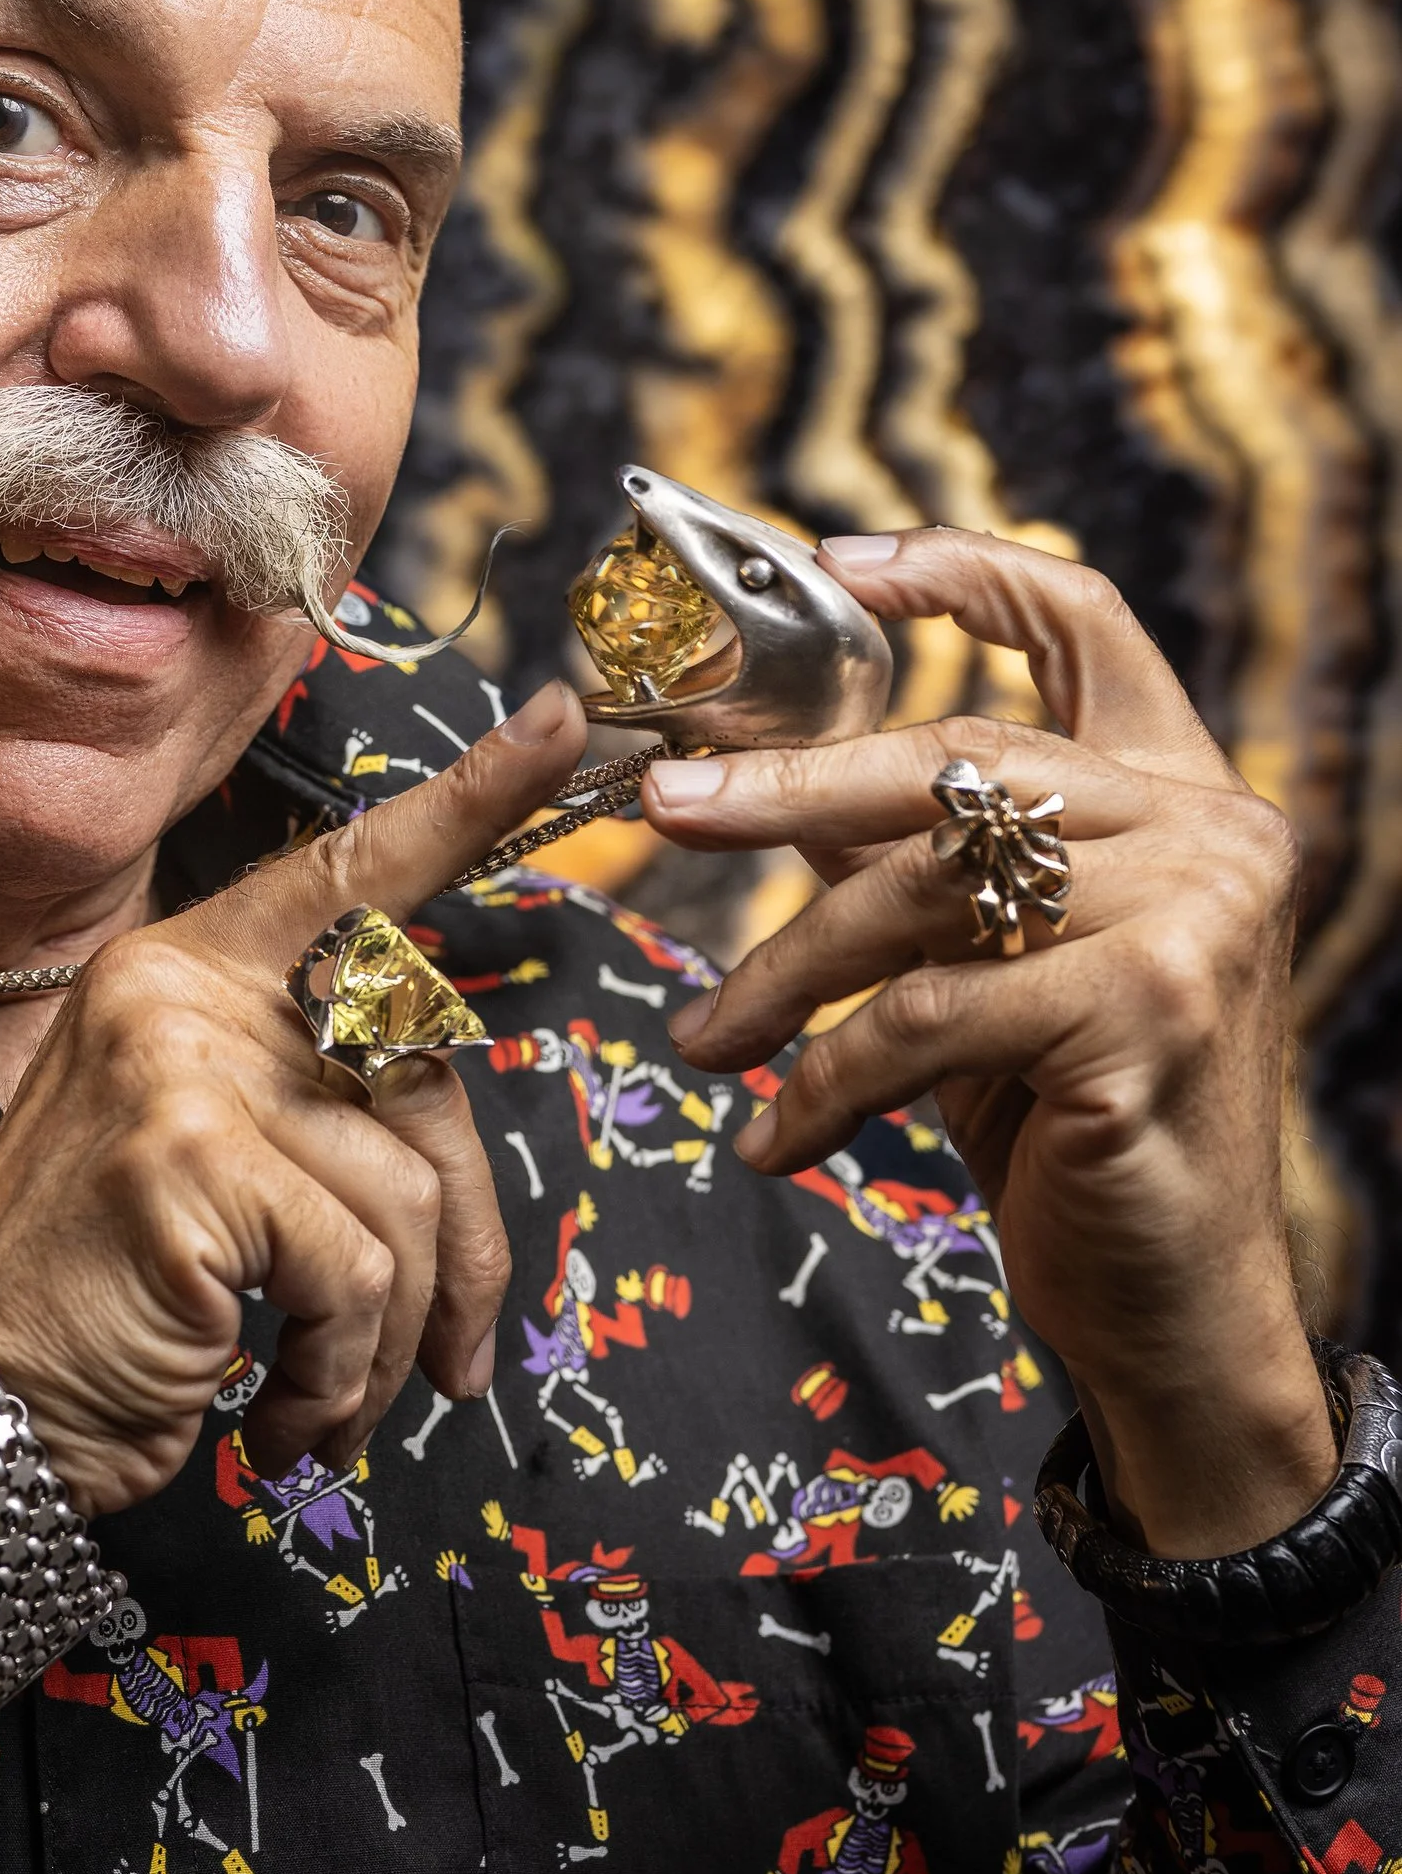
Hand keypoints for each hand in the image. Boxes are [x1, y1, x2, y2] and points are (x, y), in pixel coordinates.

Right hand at [0, 686, 592, 1516]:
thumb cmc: (100, 1304)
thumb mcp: (208, 1172)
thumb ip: (311, 1117)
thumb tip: (454, 1178)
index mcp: (182, 971)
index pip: (346, 872)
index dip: (469, 801)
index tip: (562, 717)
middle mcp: (177, 993)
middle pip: (421, 1074)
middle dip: (465, 1241)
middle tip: (452, 1358)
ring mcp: (177, 1069)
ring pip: (404, 1193)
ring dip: (388, 1342)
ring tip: (321, 1404)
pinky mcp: (188, 1162)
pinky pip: (356, 1271)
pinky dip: (340, 1375)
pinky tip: (277, 1416)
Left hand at [646, 526, 1335, 1558]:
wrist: (1172, 1311)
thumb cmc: (1067, 1128)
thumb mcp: (988, 969)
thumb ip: (910, 863)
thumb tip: (741, 780)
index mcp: (1176, 789)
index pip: (1083, 619)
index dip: (958, 572)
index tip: (831, 563)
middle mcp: (1208, 828)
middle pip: (958, 758)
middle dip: (790, 786)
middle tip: (664, 806)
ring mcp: (1195, 915)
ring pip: (922, 894)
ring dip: (784, 973)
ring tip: (707, 1038)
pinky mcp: (1150, 1012)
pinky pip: (927, 1015)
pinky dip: (827, 1078)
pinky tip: (776, 1137)